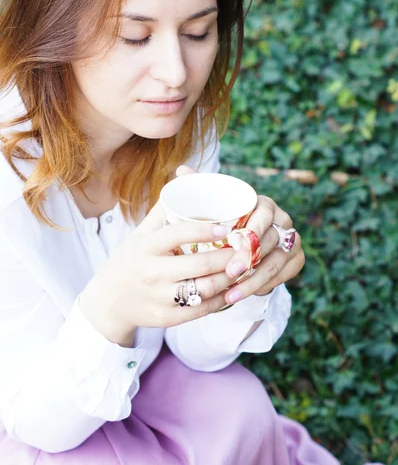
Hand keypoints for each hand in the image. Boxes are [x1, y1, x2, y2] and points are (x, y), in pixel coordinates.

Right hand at [79, 199, 236, 343]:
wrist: (109, 302)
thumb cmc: (131, 260)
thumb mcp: (140, 234)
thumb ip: (164, 210)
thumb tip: (184, 177)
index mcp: (145, 247)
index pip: (178, 234)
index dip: (204, 230)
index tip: (226, 226)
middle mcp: (151, 272)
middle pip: (199, 265)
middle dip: (228, 257)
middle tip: (245, 249)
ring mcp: (158, 298)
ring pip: (205, 289)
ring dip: (229, 279)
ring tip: (244, 268)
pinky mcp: (165, 319)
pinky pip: (201, 310)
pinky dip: (221, 300)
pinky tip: (232, 289)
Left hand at [175, 166, 304, 306]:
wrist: (244, 245)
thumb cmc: (225, 221)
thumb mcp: (213, 205)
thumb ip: (199, 186)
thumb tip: (182, 169)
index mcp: (265, 204)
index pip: (264, 213)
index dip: (251, 229)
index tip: (233, 243)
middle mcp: (283, 221)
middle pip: (270, 240)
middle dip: (248, 259)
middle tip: (228, 272)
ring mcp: (292, 241)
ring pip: (276, 262)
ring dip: (253, 280)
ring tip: (231, 293)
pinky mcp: (295, 261)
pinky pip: (281, 276)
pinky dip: (261, 287)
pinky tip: (241, 296)